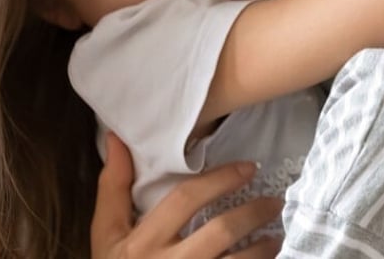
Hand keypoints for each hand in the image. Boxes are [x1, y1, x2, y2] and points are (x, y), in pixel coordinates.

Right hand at [91, 133, 281, 258]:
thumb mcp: (106, 234)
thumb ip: (114, 187)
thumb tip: (116, 137)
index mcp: (142, 243)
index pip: (186, 199)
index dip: (221, 179)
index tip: (249, 168)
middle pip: (220, 232)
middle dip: (253, 213)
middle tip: (275, 202)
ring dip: (264, 248)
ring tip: (277, 236)